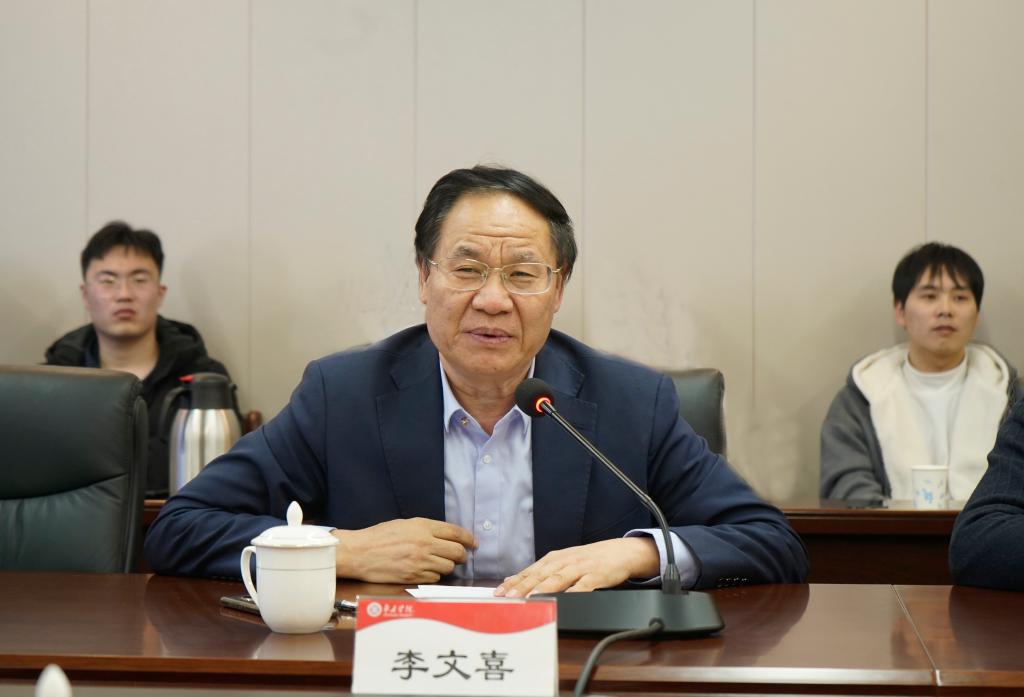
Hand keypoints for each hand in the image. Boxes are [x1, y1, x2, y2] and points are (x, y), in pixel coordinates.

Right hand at [331, 518, 476, 583]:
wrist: (360, 553)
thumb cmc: (380, 536)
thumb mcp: (405, 524)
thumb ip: (427, 529)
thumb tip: (447, 536)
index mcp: (423, 526)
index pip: (455, 532)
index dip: (468, 538)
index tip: (473, 543)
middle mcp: (424, 544)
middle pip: (457, 552)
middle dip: (461, 555)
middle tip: (460, 556)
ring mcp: (420, 562)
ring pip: (448, 568)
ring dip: (448, 566)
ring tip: (439, 563)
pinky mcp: (414, 577)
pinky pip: (435, 579)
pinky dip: (434, 576)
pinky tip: (426, 571)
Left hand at [494, 537, 659, 597]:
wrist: (618, 552)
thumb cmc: (587, 560)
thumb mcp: (561, 561)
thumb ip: (538, 572)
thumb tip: (510, 580)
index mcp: (554, 559)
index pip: (530, 571)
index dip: (514, 582)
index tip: (498, 593)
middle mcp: (564, 561)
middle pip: (540, 575)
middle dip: (523, 587)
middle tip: (507, 597)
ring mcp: (580, 568)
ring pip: (558, 578)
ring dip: (543, 588)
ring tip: (529, 599)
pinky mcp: (596, 575)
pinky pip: (583, 585)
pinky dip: (573, 592)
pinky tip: (564, 599)